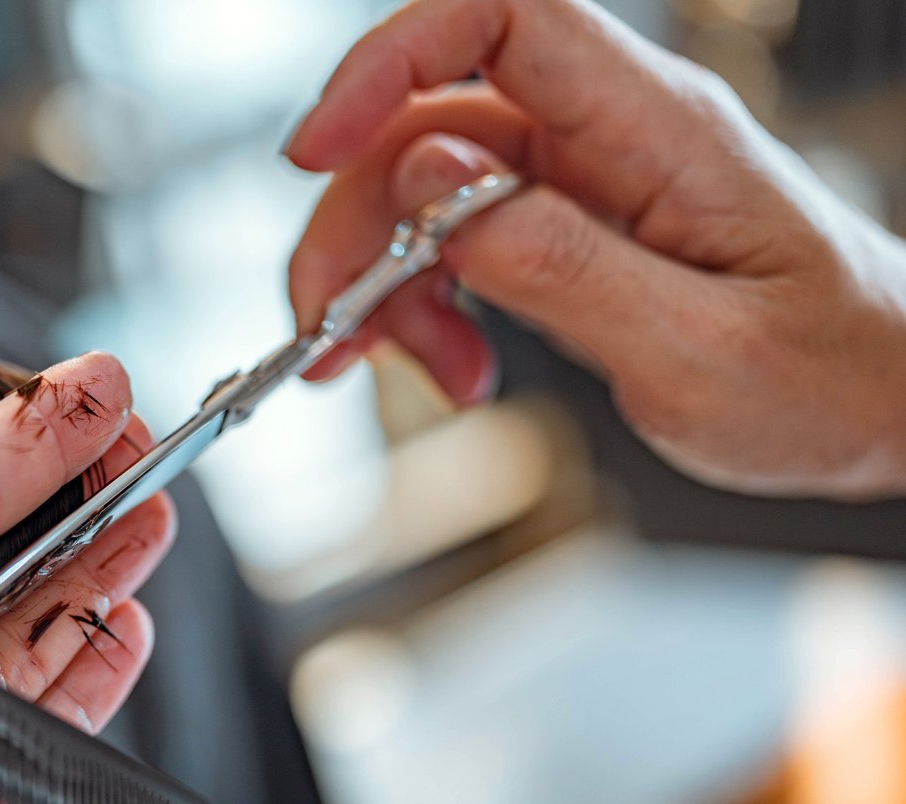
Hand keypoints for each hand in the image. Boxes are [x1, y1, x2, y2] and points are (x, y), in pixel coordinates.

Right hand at [286, 0, 905, 497]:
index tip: (316, 151)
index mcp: (656, 130)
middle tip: (334, 331)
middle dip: (354, 226)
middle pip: (426, 124)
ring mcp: (581, 179)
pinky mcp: (564, 225)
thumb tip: (432, 190)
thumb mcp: (695, 351)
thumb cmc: (825, 377)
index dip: (389, 61)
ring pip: (420, 187)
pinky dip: (421, 304)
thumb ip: (558, 264)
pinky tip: (453, 365)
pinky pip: (453, 237)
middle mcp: (609, 136)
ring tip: (429, 371)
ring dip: (384, 284)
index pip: (502, 18)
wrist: (884, 403)